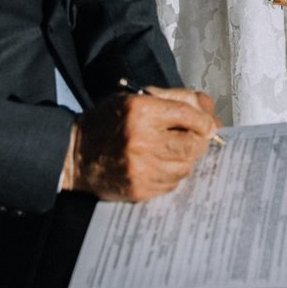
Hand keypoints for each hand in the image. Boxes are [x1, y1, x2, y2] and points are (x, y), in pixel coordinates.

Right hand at [69, 86, 219, 201]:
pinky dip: (172, 174)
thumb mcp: (135, 98)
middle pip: (193, 144)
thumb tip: (211, 116)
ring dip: (185, 159)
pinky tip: (158, 165)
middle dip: (198, 141)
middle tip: (192, 139)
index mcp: (141, 111)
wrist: (75, 155)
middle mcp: (142, 140)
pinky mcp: (140, 189)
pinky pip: (173, 183)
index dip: (204, 120)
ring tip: (170, 151)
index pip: (189, 116)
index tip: (207, 125)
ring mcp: (141, 168)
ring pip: (186, 166)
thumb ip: (175, 100)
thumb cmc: (107, 123)